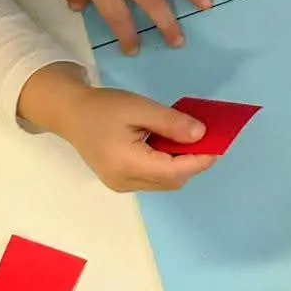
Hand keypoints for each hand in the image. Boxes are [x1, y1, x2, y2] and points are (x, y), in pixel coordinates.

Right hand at [16, 63, 216, 191]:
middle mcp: (125, 181)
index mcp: (127, 164)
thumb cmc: (103, 107)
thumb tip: (202, 135)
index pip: (174, 170)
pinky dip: (167, 165)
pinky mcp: (121, 180)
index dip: (200, 160)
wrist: (69, 113)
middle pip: (172, 180)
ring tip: (190, 140)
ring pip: (164, 181)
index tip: (220, 146)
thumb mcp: (139, 108)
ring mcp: (121, 184)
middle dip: (193, 162)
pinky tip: (171, 146)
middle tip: (209, 140)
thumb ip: (171, 122)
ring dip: (181, 164)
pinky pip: (153, 178)